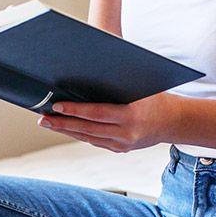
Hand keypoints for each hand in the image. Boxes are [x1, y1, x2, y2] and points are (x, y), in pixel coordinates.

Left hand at [38, 93, 180, 152]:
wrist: (173, 122)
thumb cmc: (155, 97)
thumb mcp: (140, 85)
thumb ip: (118, 81)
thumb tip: (90, 67)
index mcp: (131, 116)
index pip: (96, 114)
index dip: (75, 111)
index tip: (56, 106)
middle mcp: (126, 133)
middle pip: (87, 129)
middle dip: (62, 124)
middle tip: (42, 118)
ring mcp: (123, 144)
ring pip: (88, 138)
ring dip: (67, 130)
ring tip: (48, 122)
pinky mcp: (120, 149)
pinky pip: (95, 141)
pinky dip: (80, 134)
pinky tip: (66, 127)